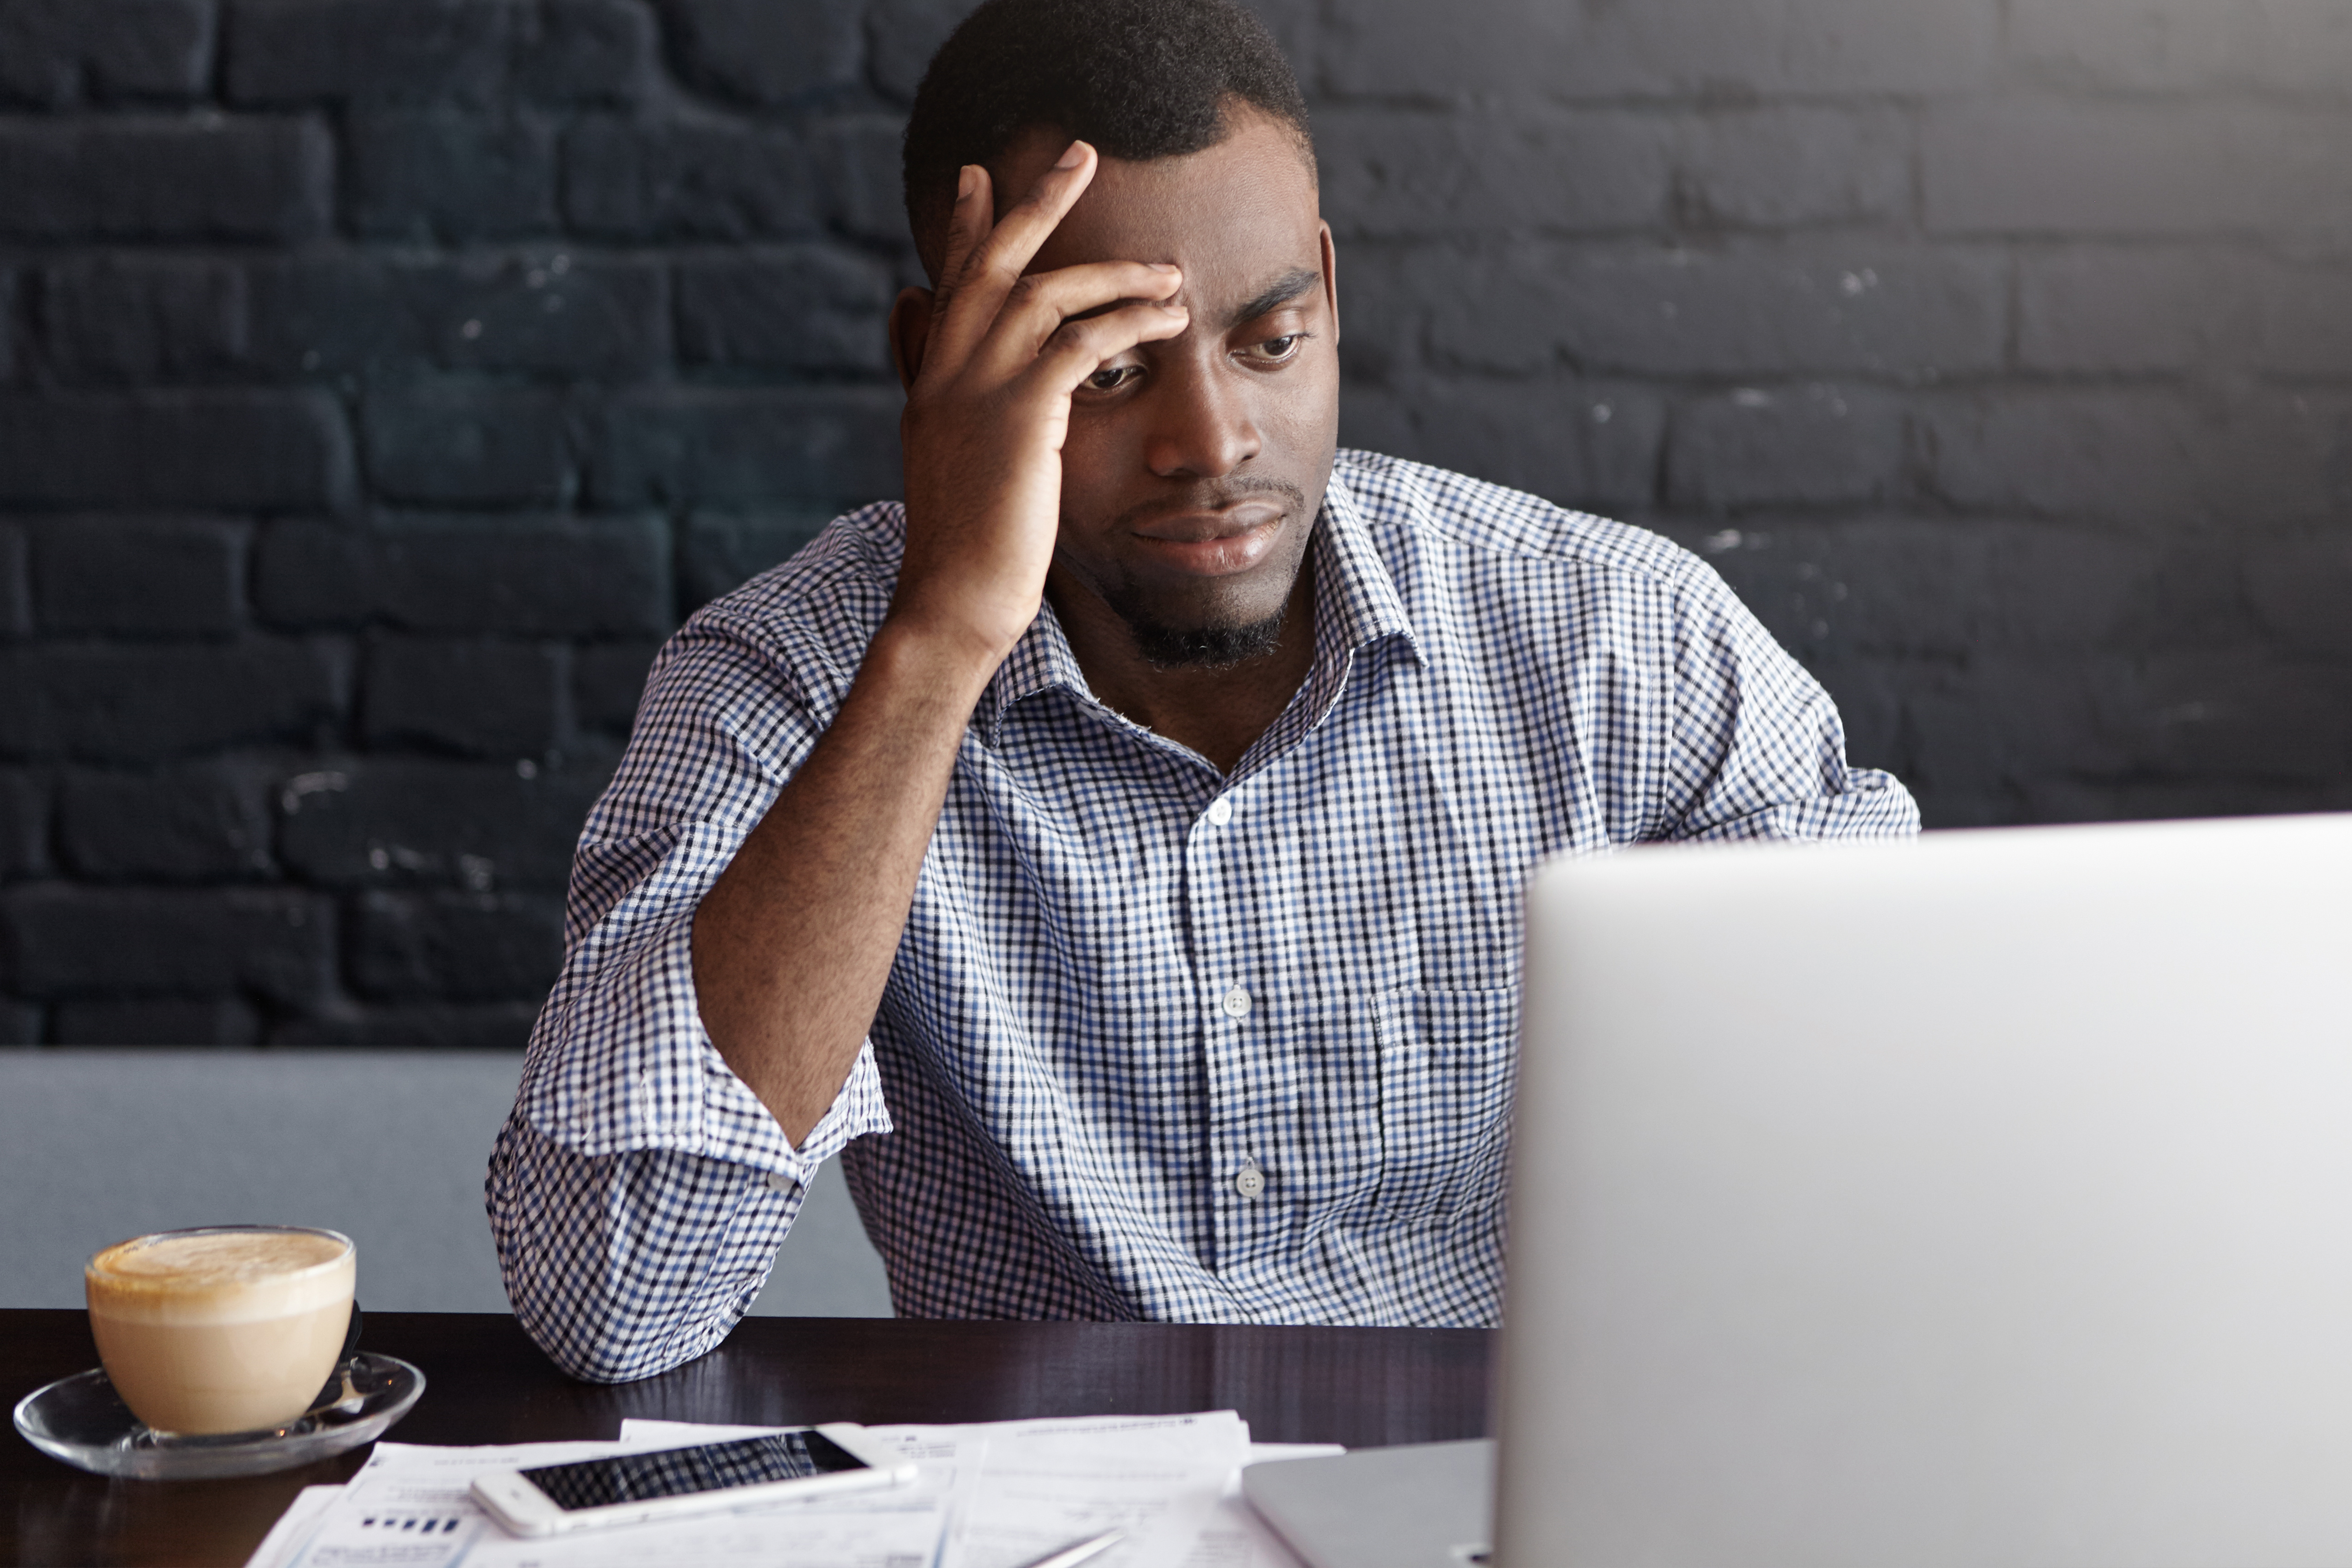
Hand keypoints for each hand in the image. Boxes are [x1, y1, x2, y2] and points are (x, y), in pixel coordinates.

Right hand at [888, 142, 1188, 671]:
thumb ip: (970, 426)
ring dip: (1113, 272)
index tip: (978, 179)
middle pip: (990, 262)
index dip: (965, 230)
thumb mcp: (962, 477)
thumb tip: (981, 409)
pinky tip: (1167, 318)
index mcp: (933, 386)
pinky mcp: (1020, 417)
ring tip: (1168, 271)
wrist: (952, 606)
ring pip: (1044, 293)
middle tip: (1078, 153)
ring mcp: (978, 393)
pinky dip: (1127, 321)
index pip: (948, 287)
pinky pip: (1080, 343)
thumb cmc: (970, 559)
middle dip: (1035, 202)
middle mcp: (947, 375)